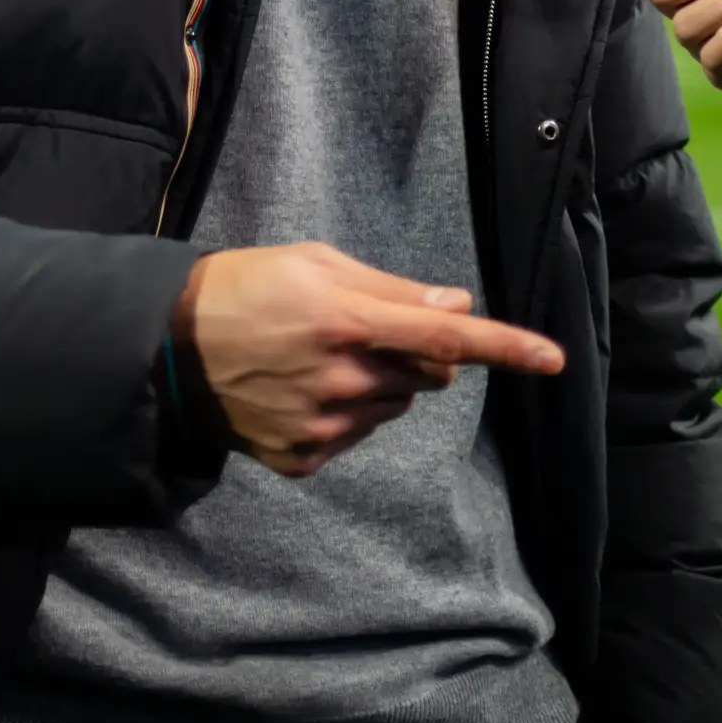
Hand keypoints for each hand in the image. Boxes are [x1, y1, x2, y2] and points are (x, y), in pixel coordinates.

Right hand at [174, 241, 563, 478]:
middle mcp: (341, 379)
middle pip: (428, 377)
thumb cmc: (248, 287)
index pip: (447, 340)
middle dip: (418, 355)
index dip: (505, 347)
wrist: (168, 348)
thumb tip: (457, 308)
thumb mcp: (316, 262)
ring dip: (380, 384)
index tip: (553, 359)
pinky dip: (346, 414)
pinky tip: (301, 391)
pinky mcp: (304, 460)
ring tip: (320, 359)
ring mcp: (322, 426)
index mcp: (347, 320)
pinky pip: (357, 436)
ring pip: (394, 407)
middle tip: (365, 330)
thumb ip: (391, 289)